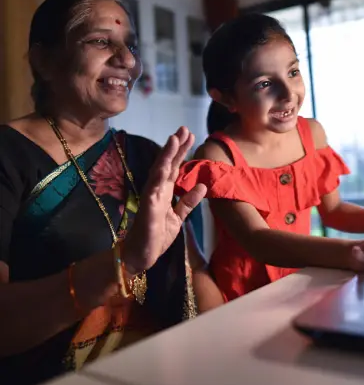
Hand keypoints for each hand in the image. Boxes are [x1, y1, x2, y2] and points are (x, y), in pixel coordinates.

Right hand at [122, 127, 206, 273]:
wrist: (140, 256)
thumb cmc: (156, 236)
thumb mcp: (178, 217)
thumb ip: (188, 202)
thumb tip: (202, 185)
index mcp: (165, 192)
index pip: (174, 167)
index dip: (181, 151)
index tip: (190, 135)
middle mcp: (157, 190)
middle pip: (167, 164)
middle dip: (175, 147)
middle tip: (184, 129)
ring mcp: (151, 197)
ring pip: (159, 171)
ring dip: (166, 155)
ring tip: (174, 139)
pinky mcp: (147, 208)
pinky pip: (153, 191)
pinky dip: (158, 177)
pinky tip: (164, 166)